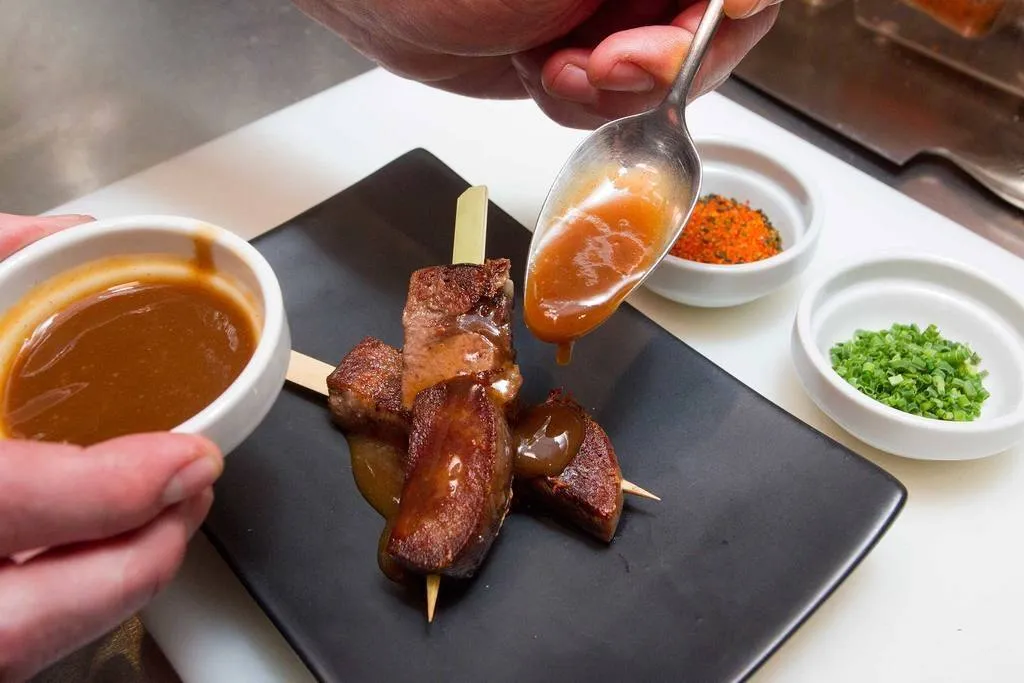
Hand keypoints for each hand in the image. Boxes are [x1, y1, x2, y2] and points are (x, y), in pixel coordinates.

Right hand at [0, 214, 224, 681]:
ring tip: (158, 527)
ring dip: (101, 595)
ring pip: (6, 652)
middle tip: (190, 499)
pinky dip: (49, 606)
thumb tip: (61, 236)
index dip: (111, 492)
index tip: (188, 460)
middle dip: (131, 568)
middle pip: (14, 624)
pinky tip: (84, 558)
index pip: (8, 500)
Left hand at [293, 0, 779, 127]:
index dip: (734, 12)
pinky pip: (611, 103)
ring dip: (611, 90)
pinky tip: (540, 73)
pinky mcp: (578, 52)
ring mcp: (610, 13)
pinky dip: (578, 103)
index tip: (706, 27)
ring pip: (661, 78)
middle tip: (606, 64)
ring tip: (554, 67)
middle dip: (662, 64)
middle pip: (713, 31)